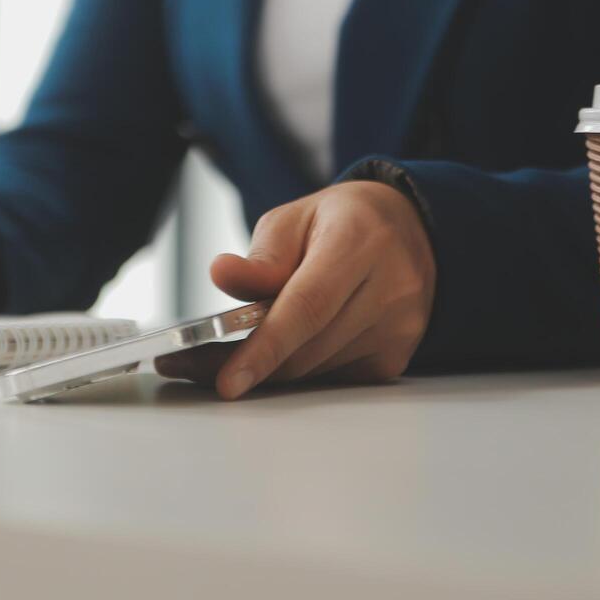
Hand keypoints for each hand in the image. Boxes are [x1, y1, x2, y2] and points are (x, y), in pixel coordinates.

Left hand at [156, 181, 435, 398]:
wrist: (410, 232)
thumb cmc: (344, 222)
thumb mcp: (295, 219)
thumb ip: (261, 256)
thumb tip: (223, 276)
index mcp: (360, 240)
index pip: (309, 305)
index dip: (265, 347)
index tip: (226, 380)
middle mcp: (389, 288)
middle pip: (307, 347)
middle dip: (245, 364)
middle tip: (190, 365)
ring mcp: (397, 328)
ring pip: (314, 371)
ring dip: (266, 371)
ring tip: (222, 359)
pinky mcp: (394, 356)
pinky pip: (331, 378)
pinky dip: (297, 370)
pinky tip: (279, 351)